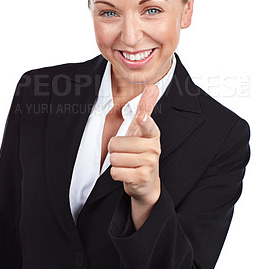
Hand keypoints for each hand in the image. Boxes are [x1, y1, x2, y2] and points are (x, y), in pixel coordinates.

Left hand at [108, 84, 160, 206]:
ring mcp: (150, 163)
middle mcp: (154, 148)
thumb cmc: (141, 151)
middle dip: (115, 149)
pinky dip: (117, 173)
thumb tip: (153, 86)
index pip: (147, 124)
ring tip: (127, 163)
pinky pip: (116, 172)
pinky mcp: (142, 177)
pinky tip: (126, 173)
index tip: (141, 117)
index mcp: (153, 133)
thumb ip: (146, 108)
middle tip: (125, 153)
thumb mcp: (142, 130)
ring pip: (115, 158)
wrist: (146, 182)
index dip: (143, 120)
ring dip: (116, 162)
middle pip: (116, 144)